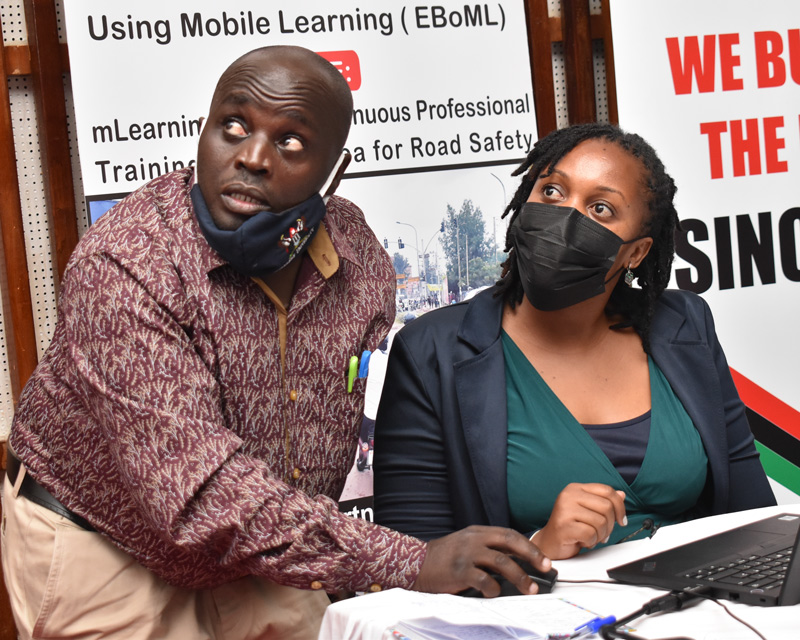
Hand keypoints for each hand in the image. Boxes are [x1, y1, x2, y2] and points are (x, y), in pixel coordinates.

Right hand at [411, 525, 551, 596]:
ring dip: (519, 576)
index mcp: (478, 532)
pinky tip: (495, 593)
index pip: (510, 534)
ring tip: (529, 588)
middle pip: (510, 542)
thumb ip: (487, 550)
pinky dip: (494, 587)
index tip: (543, 559)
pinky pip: (483, 579)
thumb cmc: (444, 557)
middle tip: (545, 568)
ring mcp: (467, 554)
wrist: (416, 563)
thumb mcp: (467, 545)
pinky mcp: (459, 570)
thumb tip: (516, 565)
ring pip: (501, 561)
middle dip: (531, 555)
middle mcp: (474, 539)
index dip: (529, 546)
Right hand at [533, 483, 625, 559]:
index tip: (621, 520)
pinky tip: (582, 541)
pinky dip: (591, 542)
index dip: (620, 506)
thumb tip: (622, 494)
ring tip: (590, 537)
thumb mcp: (589, 511)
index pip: (607, 490)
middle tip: (602, 533)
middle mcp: (569, 495)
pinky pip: (590, 534)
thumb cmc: (570, 527)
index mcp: (575, 488)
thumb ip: (604, 502)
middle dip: (610, 525)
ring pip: (600, 522)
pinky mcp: (563, 526)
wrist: (549, 543)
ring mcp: (564, 509)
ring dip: (600, 535)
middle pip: (606, 507)